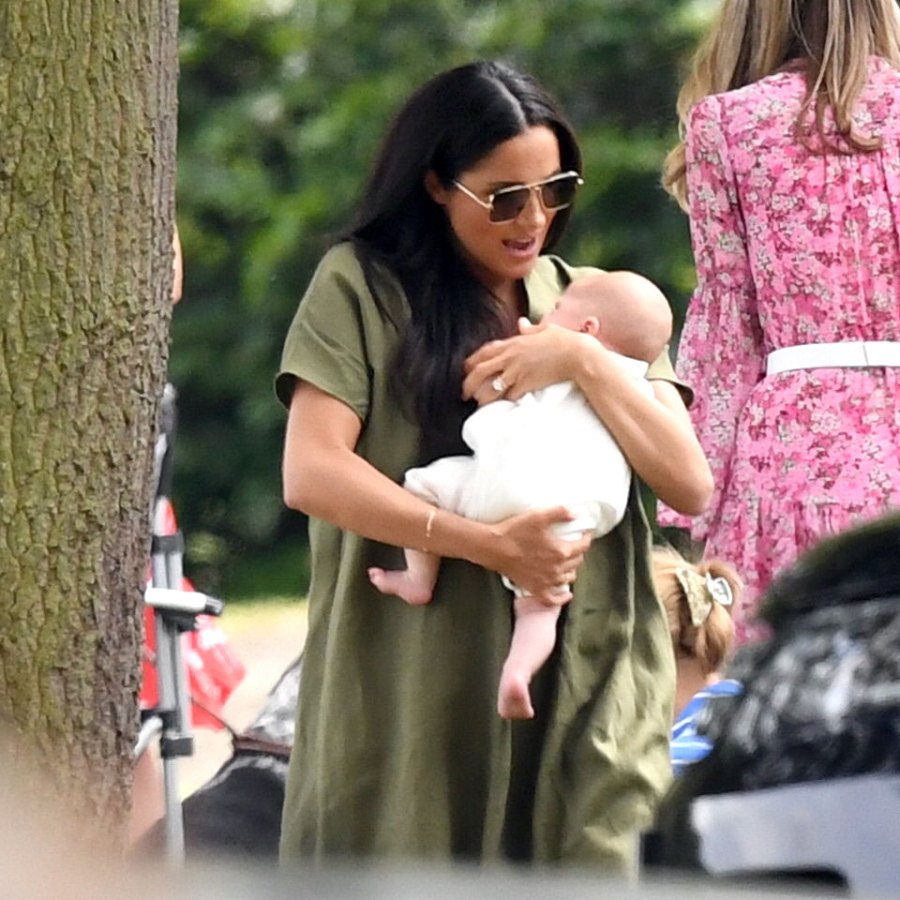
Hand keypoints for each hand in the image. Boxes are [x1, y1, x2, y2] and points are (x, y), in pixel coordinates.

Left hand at [462, 318, 592, 405]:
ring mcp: (517, 371)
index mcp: (513, 343)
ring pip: (491, 387)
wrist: (577, 355)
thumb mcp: (544, 329)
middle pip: (480, 371)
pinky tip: (503, 406)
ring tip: (480, 404)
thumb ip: (530, 329)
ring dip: (484, 397)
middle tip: (465, 394)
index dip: (472, 362)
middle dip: (469, 384)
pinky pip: (510, 396)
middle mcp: (511, 357)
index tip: (466, 371)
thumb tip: (522, 322)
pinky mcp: (526, 384)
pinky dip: (505, 402)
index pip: (484, 352)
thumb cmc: (564, 340)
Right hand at [488, 506, 591, 605]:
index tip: (586, 534)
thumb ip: (560, 512)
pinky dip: (562, 598)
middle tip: (574, 546)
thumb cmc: (515, 531)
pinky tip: (566, 594)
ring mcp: (547, 581)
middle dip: (578, 553)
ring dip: (571, 570)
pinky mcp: (535, 589)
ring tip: (568, 563)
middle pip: (577, 562)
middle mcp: (557, 568)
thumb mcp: (539, 516)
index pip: (583, 546)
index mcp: (561, 551)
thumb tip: (575, 514)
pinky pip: (553, 599)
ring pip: (568, 578)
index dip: (586, 539)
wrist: (494, 548)